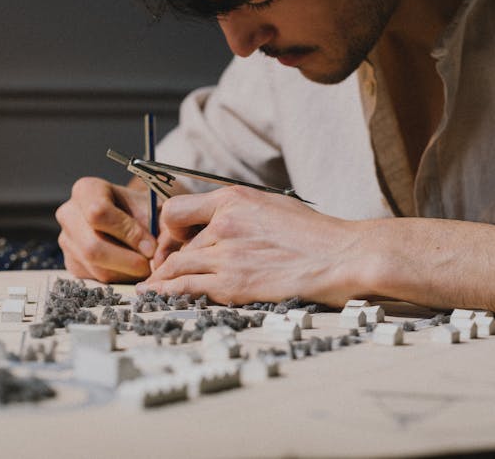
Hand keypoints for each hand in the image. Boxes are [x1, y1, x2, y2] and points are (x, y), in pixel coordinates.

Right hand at [56, 177, 156, 282]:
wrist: (133, 218)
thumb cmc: (144, 211)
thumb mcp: (154, 210)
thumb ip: (158, 226)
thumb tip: (154, 253)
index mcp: (87, 190)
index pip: (98, 212)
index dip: (127, 233)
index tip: (151, 246)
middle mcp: (69, 213)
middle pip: (92, 246)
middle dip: (127, 260)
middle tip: (150, 264)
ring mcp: (66, 240)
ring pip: (95, 267)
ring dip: (126, 271)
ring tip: (145, 265)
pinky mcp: (71, 263)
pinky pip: (95, 278)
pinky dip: (120, 277)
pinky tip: (131, 268)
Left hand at [139, 186, 360, 305]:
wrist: (342, 256)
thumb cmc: (316, 235)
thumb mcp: (272, 207)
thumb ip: (241, 212)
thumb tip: (220, 224)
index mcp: (234, 199)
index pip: (177, 210)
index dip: (169, 228)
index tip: (173, 240)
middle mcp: (225, 223)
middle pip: (177, 242)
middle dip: (167, 258)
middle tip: (162, 270)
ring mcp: (227, 254)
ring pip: (177, 266)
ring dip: (162, 278)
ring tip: (151, 288)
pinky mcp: (233, 283)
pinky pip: (187, 287)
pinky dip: (167, 292)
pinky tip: (157, 296)